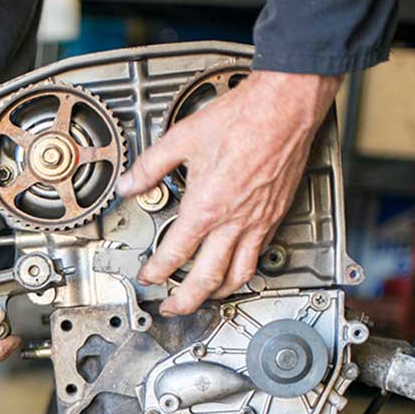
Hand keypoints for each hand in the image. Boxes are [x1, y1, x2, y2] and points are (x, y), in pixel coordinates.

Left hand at [117, 71, 341, 315]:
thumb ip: (151, 166)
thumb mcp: (182, 138)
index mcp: (206, 207)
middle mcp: (232, 222)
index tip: (148, 278)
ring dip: (217, 293)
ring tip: (204, 297)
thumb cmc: (242, 118)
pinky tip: (235, 267)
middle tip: (172, 308)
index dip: (156, 273)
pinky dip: (243, 270)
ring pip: (238, 276)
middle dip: (185, 302)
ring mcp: (257, 223)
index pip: (174, 255)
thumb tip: (129, 184)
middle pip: (206, 280)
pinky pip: (258, 255)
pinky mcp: (275, 216)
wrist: (285, 106)